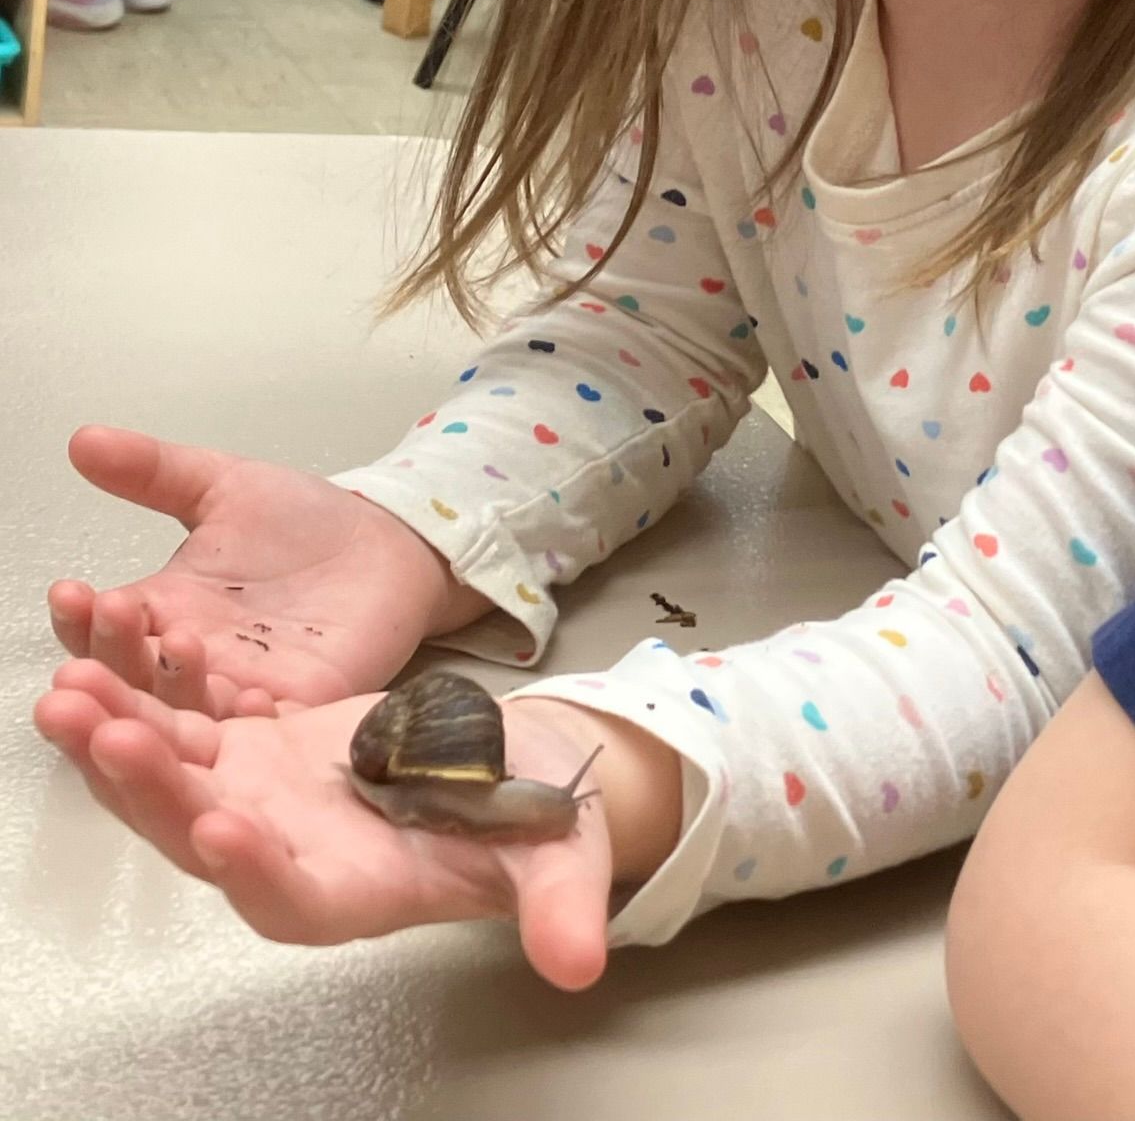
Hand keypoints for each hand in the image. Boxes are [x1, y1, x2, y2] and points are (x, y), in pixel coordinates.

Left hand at [34, 664, 618, 987]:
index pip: (292, 898)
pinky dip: (141, 694)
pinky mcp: (252, 750)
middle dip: (149, 790)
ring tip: (72, 690)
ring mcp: (261, 801)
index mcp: (358, 892)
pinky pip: (182, 727)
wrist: (514, 768)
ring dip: (118, 739)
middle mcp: (290, 856)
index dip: (256, 870)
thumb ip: (563, 908)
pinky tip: (103, 657)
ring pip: (173, 781)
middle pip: (204, 835)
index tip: (222, 828)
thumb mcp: (565, 856)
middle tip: (105, 733)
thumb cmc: (539, 816)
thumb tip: (579, 960)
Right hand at [48, 426, 487, 718]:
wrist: (387, 541)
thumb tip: (83, 438)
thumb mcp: (222, 484)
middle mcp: (194, 658)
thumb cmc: (302, 519)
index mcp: (165, 609)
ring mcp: (243, 687)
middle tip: (111, 618)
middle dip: (114, 654)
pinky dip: (251, 714)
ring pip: (189, 710)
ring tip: (174, 643)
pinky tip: (243, 692)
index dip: (82, 614)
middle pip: (134, 676)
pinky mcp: (300, 704)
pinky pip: (266, 725)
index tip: (71, 591)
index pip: (102, 625)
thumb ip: (154, 469)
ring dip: (175, 687)